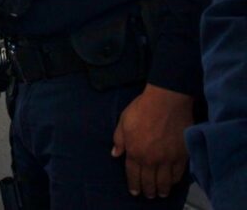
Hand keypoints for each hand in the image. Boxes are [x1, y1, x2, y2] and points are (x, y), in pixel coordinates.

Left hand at [111, 84, 193, 198]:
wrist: (166, 101)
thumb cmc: (142, 108)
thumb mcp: (123, 121)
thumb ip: (119, 139)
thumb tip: (115, 154)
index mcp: (135, 152)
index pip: (133, 175)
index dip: (134, 185)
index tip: (135, 192)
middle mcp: (151, 159)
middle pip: (149, 182)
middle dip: (148, 190)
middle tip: (148, 194)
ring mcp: (167, 159)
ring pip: (164, 182)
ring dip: (161, 190)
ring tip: (160, 193)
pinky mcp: (182, 156)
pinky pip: (178, 175)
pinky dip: (174, 181)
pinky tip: (171, 182)